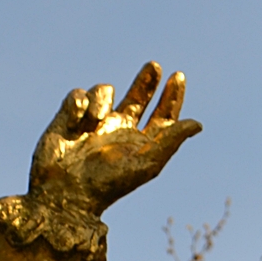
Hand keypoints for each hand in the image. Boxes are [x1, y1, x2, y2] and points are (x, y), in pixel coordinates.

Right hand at [27, 62, 201, 215]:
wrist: (65, 194)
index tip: (179, 77)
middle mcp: (120, 129)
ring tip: (94, 120)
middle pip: (138, 97)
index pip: (162, 115)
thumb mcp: (146, 163)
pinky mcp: (68, 118)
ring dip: (101, 99)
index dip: (172, 97)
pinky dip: (79, 103)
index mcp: (140, 141)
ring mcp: (94, 123)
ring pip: (104, 91)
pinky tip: (76, 121)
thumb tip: (197, 124)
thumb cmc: (108, 184)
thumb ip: (171, 140)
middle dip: (147, 80)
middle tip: (155, 66)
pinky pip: (78, 95)